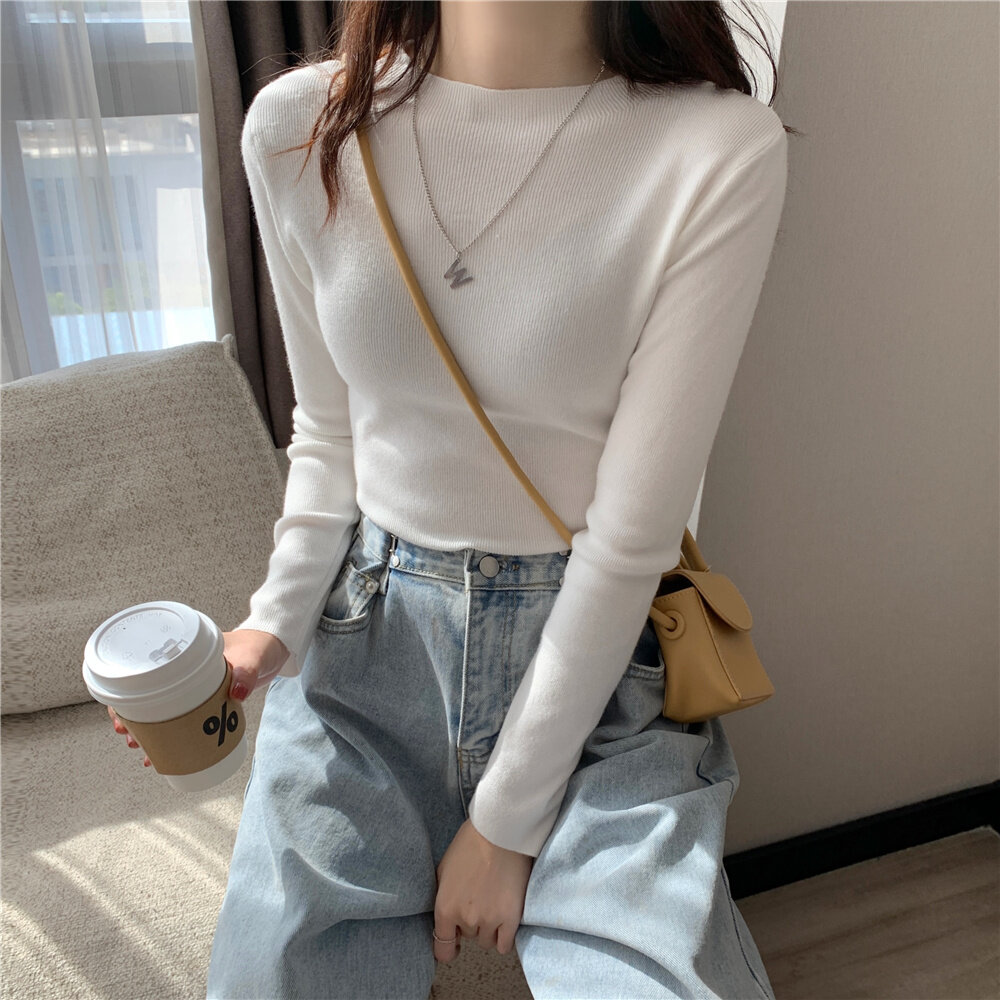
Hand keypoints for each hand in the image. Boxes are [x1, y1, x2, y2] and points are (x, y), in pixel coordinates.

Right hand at [106, 628, 288, 767]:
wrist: (277, 647)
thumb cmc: (261, 645)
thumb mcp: (253, 658)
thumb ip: (247, 672)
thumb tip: (236, 693)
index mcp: (186, 652)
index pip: (145, 673)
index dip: (128, 697)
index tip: (122, 718)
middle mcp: (184, 668)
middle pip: (147, 694)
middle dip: (133, 718)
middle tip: (130, 738)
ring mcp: (193, 684)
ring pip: (162, 707)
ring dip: (149, 728)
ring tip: (141, 748)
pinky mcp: (206, 697)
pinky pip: (182, 715)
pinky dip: (173, 731)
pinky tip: (166, 751)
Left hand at [433, 817, 532, 963]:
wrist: (500, 831)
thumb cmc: (470, 843)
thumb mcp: (444, 869)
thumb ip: (443, 897)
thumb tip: (444, 918)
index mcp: (445, 908)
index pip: (442, 949)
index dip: (448, 946)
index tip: (454, 942)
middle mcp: (466, 919)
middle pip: (468, 936)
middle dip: (472, 922)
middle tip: (479, 899)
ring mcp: (490, 920)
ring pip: (487, 941)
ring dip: (489, 928)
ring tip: (494, 903)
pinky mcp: (511, 918)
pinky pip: (505, 945)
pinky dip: (504, 936)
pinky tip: (505, 919)